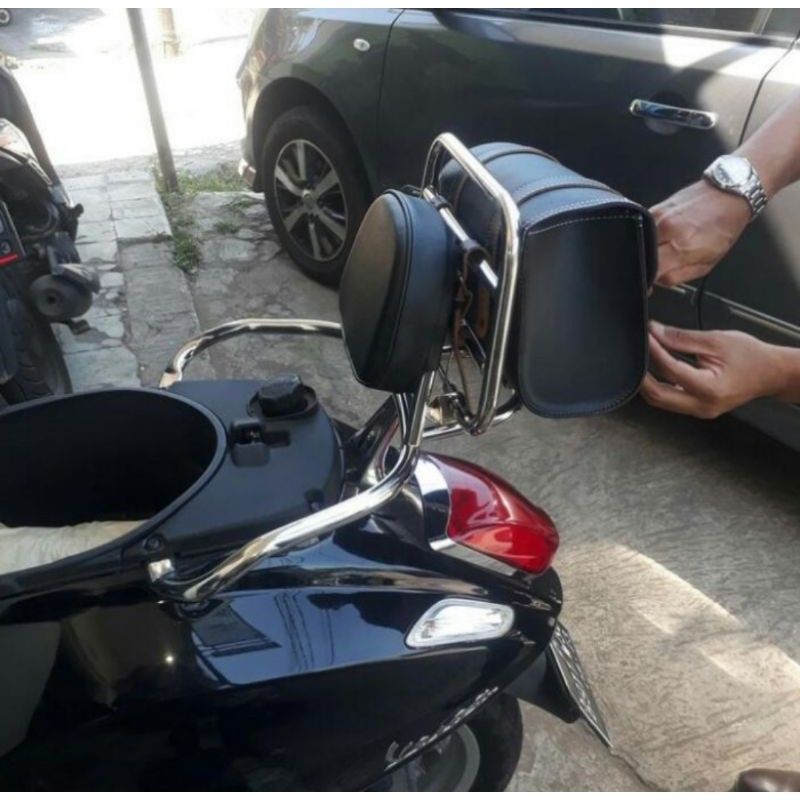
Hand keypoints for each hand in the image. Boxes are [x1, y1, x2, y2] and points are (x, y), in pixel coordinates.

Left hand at [641, 322, 787, 418]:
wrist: (772, 373)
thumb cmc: (751, 355)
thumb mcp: (717, 341)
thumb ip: (683, 338)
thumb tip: (655, 331)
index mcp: (710, 388)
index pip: (670, 370)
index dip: (653, 352)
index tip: (645, 336)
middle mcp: (702, 406)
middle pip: (657, 395)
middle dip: (641, 375)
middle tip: (634, 353)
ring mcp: (699, 411)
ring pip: (661, 401)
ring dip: (648, 382)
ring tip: (643, 359)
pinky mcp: (697, 409)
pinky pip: (670, 400)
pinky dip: (659, 385)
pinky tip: (655, 370)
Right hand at [650, 181, 750, 287]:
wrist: (729, 195)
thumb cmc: (724, 228)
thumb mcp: (707, 264)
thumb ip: (678, 276)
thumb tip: (656, 281)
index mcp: (681, 247)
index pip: (650, 271)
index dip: (648, 280)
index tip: (650, 283)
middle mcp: (666, 230)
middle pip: (643, 257)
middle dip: (648, 264)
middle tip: (662, 264)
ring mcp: (658, 217)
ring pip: (640, 243)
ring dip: (649, 251)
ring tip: (664, 248)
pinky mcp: (654, 208)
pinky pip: (643, 230)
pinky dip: (649, 238)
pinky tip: (663, 237)